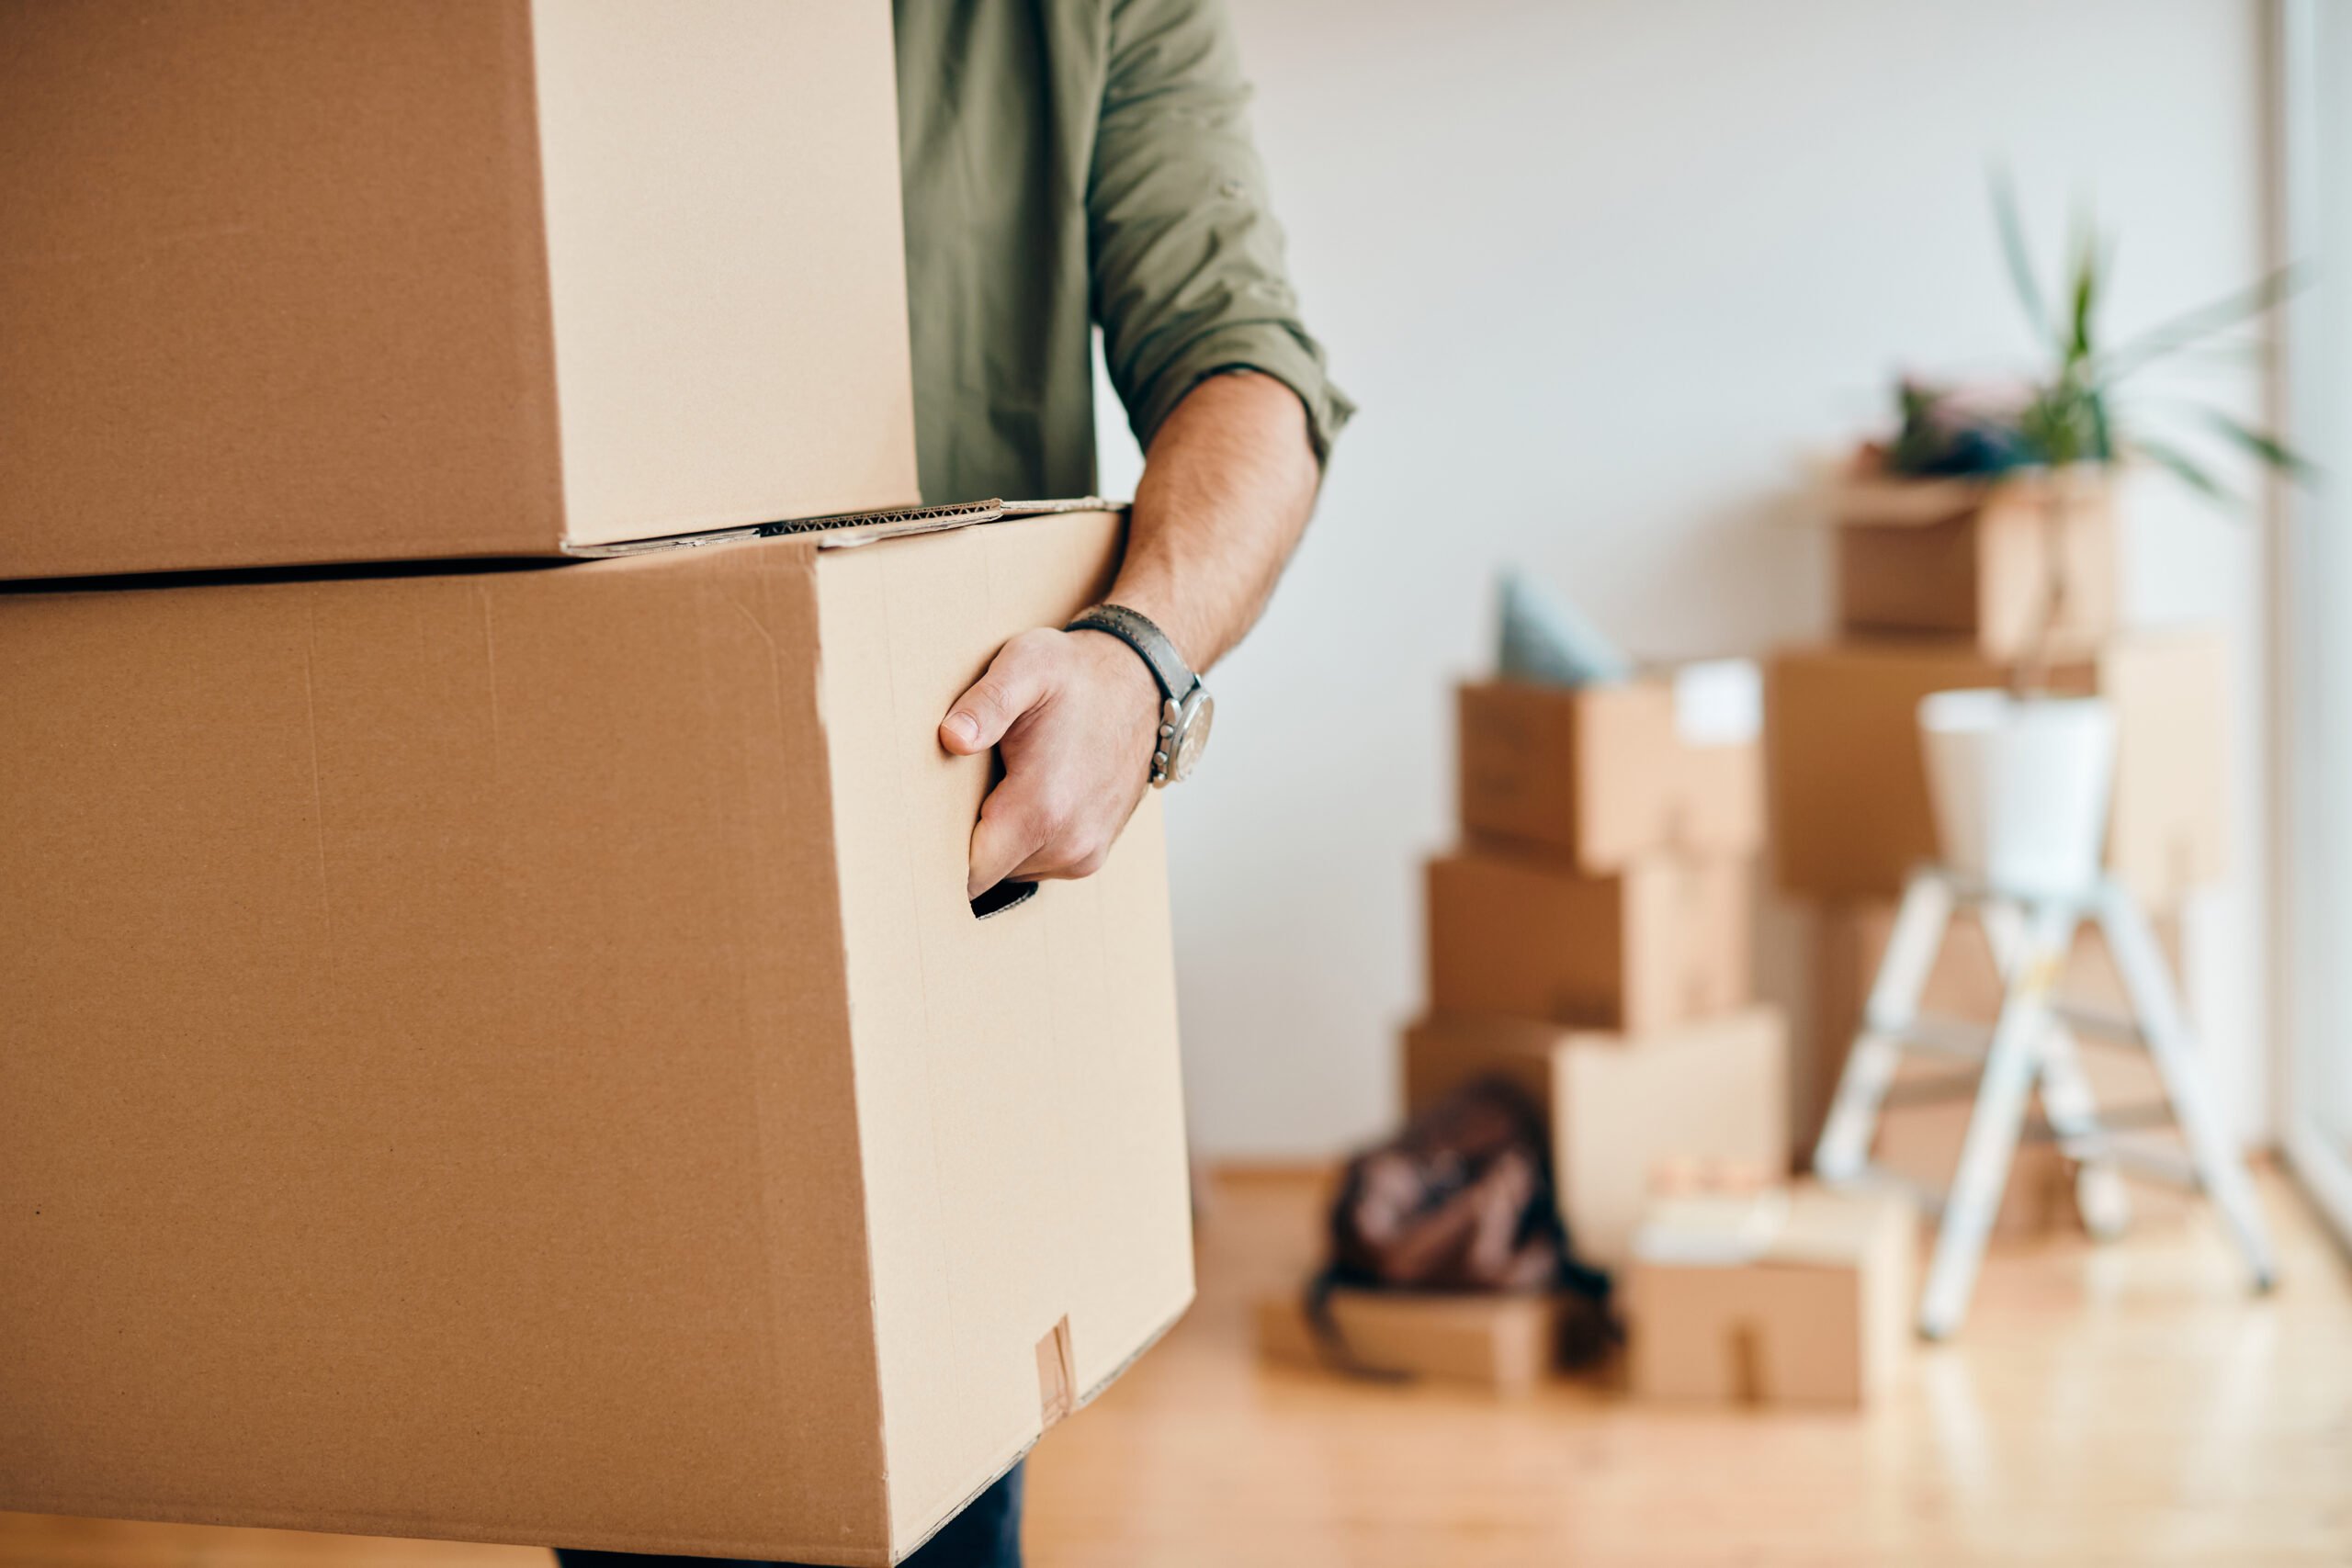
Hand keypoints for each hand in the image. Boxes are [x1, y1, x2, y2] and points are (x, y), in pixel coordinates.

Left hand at [940, 627, 1162, 897]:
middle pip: (986, 874)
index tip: (919, 825)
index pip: (970, 873)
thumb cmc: (1077, 675)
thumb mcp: (1028, 666)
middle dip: (962, 842)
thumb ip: (987, 702)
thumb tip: (953, 736)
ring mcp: (1083, 855)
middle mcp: (1069, 843)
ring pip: (1010, 872)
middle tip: (954, 793)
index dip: (937, 854)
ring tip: (995, 789)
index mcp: (1043, 808)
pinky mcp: (1090, 856)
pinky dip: (1021, 841)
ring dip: (995, 841)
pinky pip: (1036, 864)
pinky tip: (1021, 797)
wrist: (1139, 685)